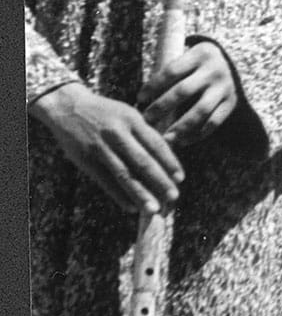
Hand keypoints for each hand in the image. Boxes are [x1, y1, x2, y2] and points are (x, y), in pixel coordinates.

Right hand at [29, 84, 183, 213]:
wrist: (67, 106)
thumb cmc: (105, 112)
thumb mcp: (128, 114)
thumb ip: (144, 133)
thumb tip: (166, 156)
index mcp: (132, 120)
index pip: (156, 144)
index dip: (169, 162)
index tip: (181, 177)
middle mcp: (117, 133)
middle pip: (142, 161)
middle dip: (159, 181)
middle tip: (173, 197)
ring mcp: (100, 147)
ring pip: (124, 174)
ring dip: (140, 193)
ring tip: (154, 209)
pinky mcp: (85, 159)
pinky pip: (105, 181)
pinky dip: (119, 195)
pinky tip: (131, 207)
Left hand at [138, 41, 239, 146]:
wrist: (229, 64)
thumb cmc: (196, 66)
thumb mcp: (187, 60)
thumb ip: (170, 75)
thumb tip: (142, 100)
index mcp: (201, 54)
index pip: (172, 71)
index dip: (154, 85)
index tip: (140, 98)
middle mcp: (215, 69)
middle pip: (184, 91)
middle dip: (162, 107)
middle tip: (147, 120)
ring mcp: (225, 87)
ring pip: (200, 110)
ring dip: (180, 126)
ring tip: (165, 139)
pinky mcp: (231, 102)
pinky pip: (214, 122)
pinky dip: (198, 134)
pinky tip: (183, 142)